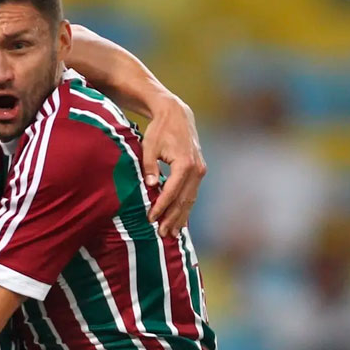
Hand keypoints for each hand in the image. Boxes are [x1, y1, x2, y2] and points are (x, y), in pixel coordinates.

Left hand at [141, 94, 206, 237]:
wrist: (177, 114)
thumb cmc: (159, 130)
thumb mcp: (149, 147)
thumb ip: (149, 167)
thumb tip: (151, 187)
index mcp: (184, 163)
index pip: (172, 192)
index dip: (161, 207)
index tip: (151, 219)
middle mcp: (196, 169)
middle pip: (184, 200)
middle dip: (172, 218)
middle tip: (162, 234)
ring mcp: (200, 170)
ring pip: (190, 199)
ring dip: (181, 216)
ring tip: (172, 233)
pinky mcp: (199, 171)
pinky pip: (192, 193)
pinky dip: (186, 207)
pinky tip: (180, 220)